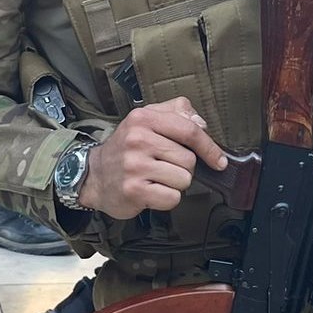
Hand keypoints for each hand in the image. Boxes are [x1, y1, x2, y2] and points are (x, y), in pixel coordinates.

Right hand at [76, 96, 228, 220]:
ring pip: (184, 180)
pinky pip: (172, 198)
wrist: (94, 175)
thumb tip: (201, 124)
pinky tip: (152, 191)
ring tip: (156, 178)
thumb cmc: (127, 149)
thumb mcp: (147, 120)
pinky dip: (167, 199)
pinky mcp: (134, 190)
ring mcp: (134, 166)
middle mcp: (138, 139)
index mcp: (144, 118)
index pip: (189, 130)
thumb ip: (176, 113)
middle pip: (189, 160)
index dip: (209, 147)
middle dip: (183, 168)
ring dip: (175, 184)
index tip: (219, 160)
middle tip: (163, 166)